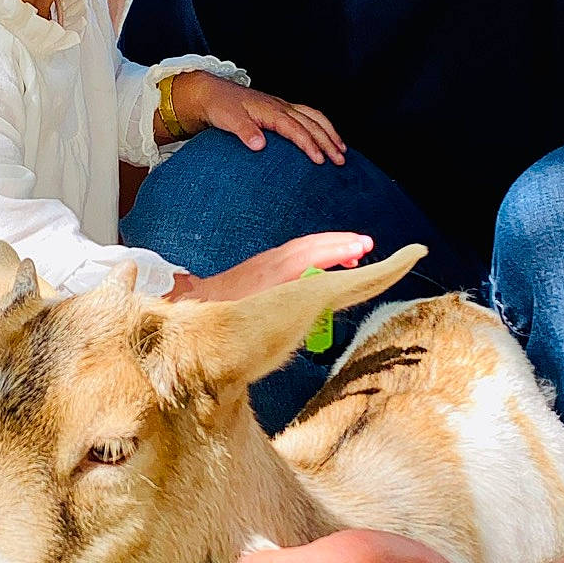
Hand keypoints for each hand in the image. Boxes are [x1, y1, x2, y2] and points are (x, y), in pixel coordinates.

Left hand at [168, 230, 372, 303]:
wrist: (195, 304)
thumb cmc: (223, 317)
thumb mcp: (253, 319)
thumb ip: (282, 314)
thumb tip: (311, 310)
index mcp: (272, 275)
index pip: (311, 256)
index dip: (337, 252)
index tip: (361, 249)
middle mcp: (271, 263)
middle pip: (311, 246)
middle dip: (341, 243)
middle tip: (368, 245)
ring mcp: (267, 261)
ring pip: (305, 247)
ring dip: (331, 245)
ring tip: (357, 251)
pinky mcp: (264, 264)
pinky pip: (297, 252)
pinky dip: (318, 251)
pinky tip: (328, 261)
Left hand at [171, 71, 346, 164]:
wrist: (212, 93)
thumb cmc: (221, 107)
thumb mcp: (229, 120)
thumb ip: (245, 132)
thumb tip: (260, 145)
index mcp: (271, 111)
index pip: (296, 129)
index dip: (310, 145)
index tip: (320, 160)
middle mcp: (281, 107)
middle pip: (312, 123)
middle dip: (328, 141)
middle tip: (340, 160)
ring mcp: (283, 107)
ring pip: (314, 117)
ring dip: (330, 132)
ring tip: (342, 150)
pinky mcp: (281, 109)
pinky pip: (308, 115)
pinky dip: (322, 126)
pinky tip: (326, 137)